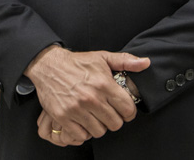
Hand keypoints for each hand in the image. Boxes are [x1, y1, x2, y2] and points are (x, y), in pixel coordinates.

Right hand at [25, 45, 149, 145]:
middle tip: (108, 113)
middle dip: (114, 120)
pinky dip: (84, 131)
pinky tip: (83, 120)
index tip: (123, 110)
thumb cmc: (77, 63)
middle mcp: (91, 98)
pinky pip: (82, 135)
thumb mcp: (102, 57)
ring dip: (99, 126)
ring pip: (99, 131)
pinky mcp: (63, 116)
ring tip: (95, 116)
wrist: (48, 65)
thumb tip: (145, 63)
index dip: (129, 112)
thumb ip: (125, 61)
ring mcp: (76, 109)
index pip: (128, 110)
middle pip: (115, 124)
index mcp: (103, 84)